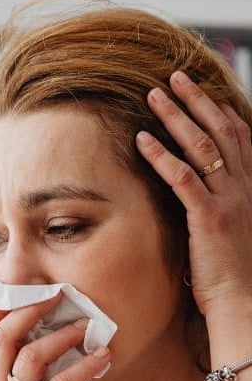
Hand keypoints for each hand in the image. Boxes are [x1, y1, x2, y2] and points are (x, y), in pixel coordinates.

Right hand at [0, 295, 110, 380]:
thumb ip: (23, 375)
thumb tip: (55, 337)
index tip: (20, 290)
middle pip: (2, 335)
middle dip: (30, 308)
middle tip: (58, 294)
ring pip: (30, 357)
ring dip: (62, 336)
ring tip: (87, 327)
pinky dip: (84, 368)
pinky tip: (102, 359)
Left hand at [135, 71, 251, 317]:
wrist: (245, 303)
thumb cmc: (233, 273)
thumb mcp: (229, 230)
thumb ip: (216, 206)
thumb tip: (195, 196)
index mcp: (251, 188)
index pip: (239, 138)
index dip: (220, 111)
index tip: (202, 92)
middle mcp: (245, 187)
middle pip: (221, 130)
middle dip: (196, 101)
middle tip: (173, 77)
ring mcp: (229, 200)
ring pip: (202, 146)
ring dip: (176, 117)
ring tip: (153, 95)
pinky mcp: (209, 217)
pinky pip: (182, 178)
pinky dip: (160, 156)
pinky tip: (140, 140)